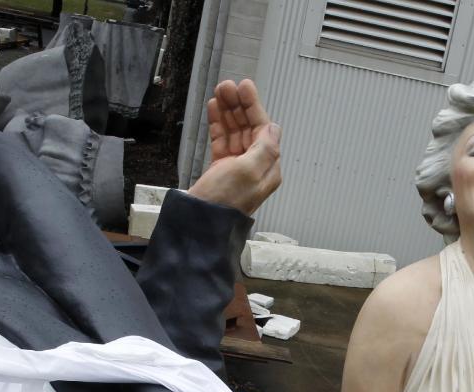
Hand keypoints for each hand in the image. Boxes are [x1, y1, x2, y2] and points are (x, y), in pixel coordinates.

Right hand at [187, 79, 281, 216]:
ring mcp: (237, 167)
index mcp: (267, 168)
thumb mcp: (248, 172)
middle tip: (226, 86)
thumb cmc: (224, 202)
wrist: (199, 223)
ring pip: (234, 132)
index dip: (254, 107)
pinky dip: (218, 125)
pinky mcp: (220, 169)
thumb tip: (273, 128)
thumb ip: (264, 148)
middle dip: (239, 106)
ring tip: (218, 93)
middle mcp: (254, 167)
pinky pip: (222, 141)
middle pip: (248, 127)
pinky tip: (214, 110)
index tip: (244, 87)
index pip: (263, 129)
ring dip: (228, 111)